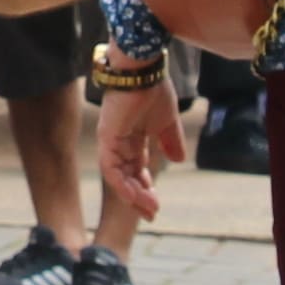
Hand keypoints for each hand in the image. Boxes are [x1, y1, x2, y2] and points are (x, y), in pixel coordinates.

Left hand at [96, 75, 183, 218]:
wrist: (143, 69)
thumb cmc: (153, 88)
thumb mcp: (167, 121)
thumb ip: (171, 140)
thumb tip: (177, 160)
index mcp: (133, 140)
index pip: (137, 171)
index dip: (146, 189)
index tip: (156, 206)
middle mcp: (119, 143)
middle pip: (126, 178)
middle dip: (139, 198)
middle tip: (151, 214)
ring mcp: (111, 142)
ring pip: (118, 178)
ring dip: (132, 195)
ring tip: (149, 208)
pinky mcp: (106, 138)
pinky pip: (111, 168)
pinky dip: (121, 184)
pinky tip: (135, 196)